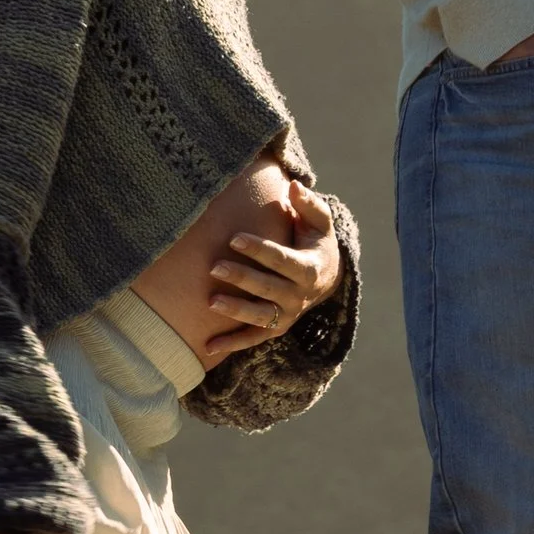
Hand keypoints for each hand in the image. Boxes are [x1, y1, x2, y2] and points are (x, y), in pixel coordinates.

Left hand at [202, 181, 340, 362]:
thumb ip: (309, 204)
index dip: (259, 250)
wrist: (327, 277)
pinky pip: (253, 338)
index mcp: (309, 269)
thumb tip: (295, 186)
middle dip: (242, 279)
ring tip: (211, 302)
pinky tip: (207, 347)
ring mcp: (288, 315)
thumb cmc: (314, 242)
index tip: (234, 238)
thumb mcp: (319, 222)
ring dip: (236, 311)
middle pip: (269, 289)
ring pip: (260, 317)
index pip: (282, 260)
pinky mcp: (276, 328)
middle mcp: (299, 297)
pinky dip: (231, 344)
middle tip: (214, 267)